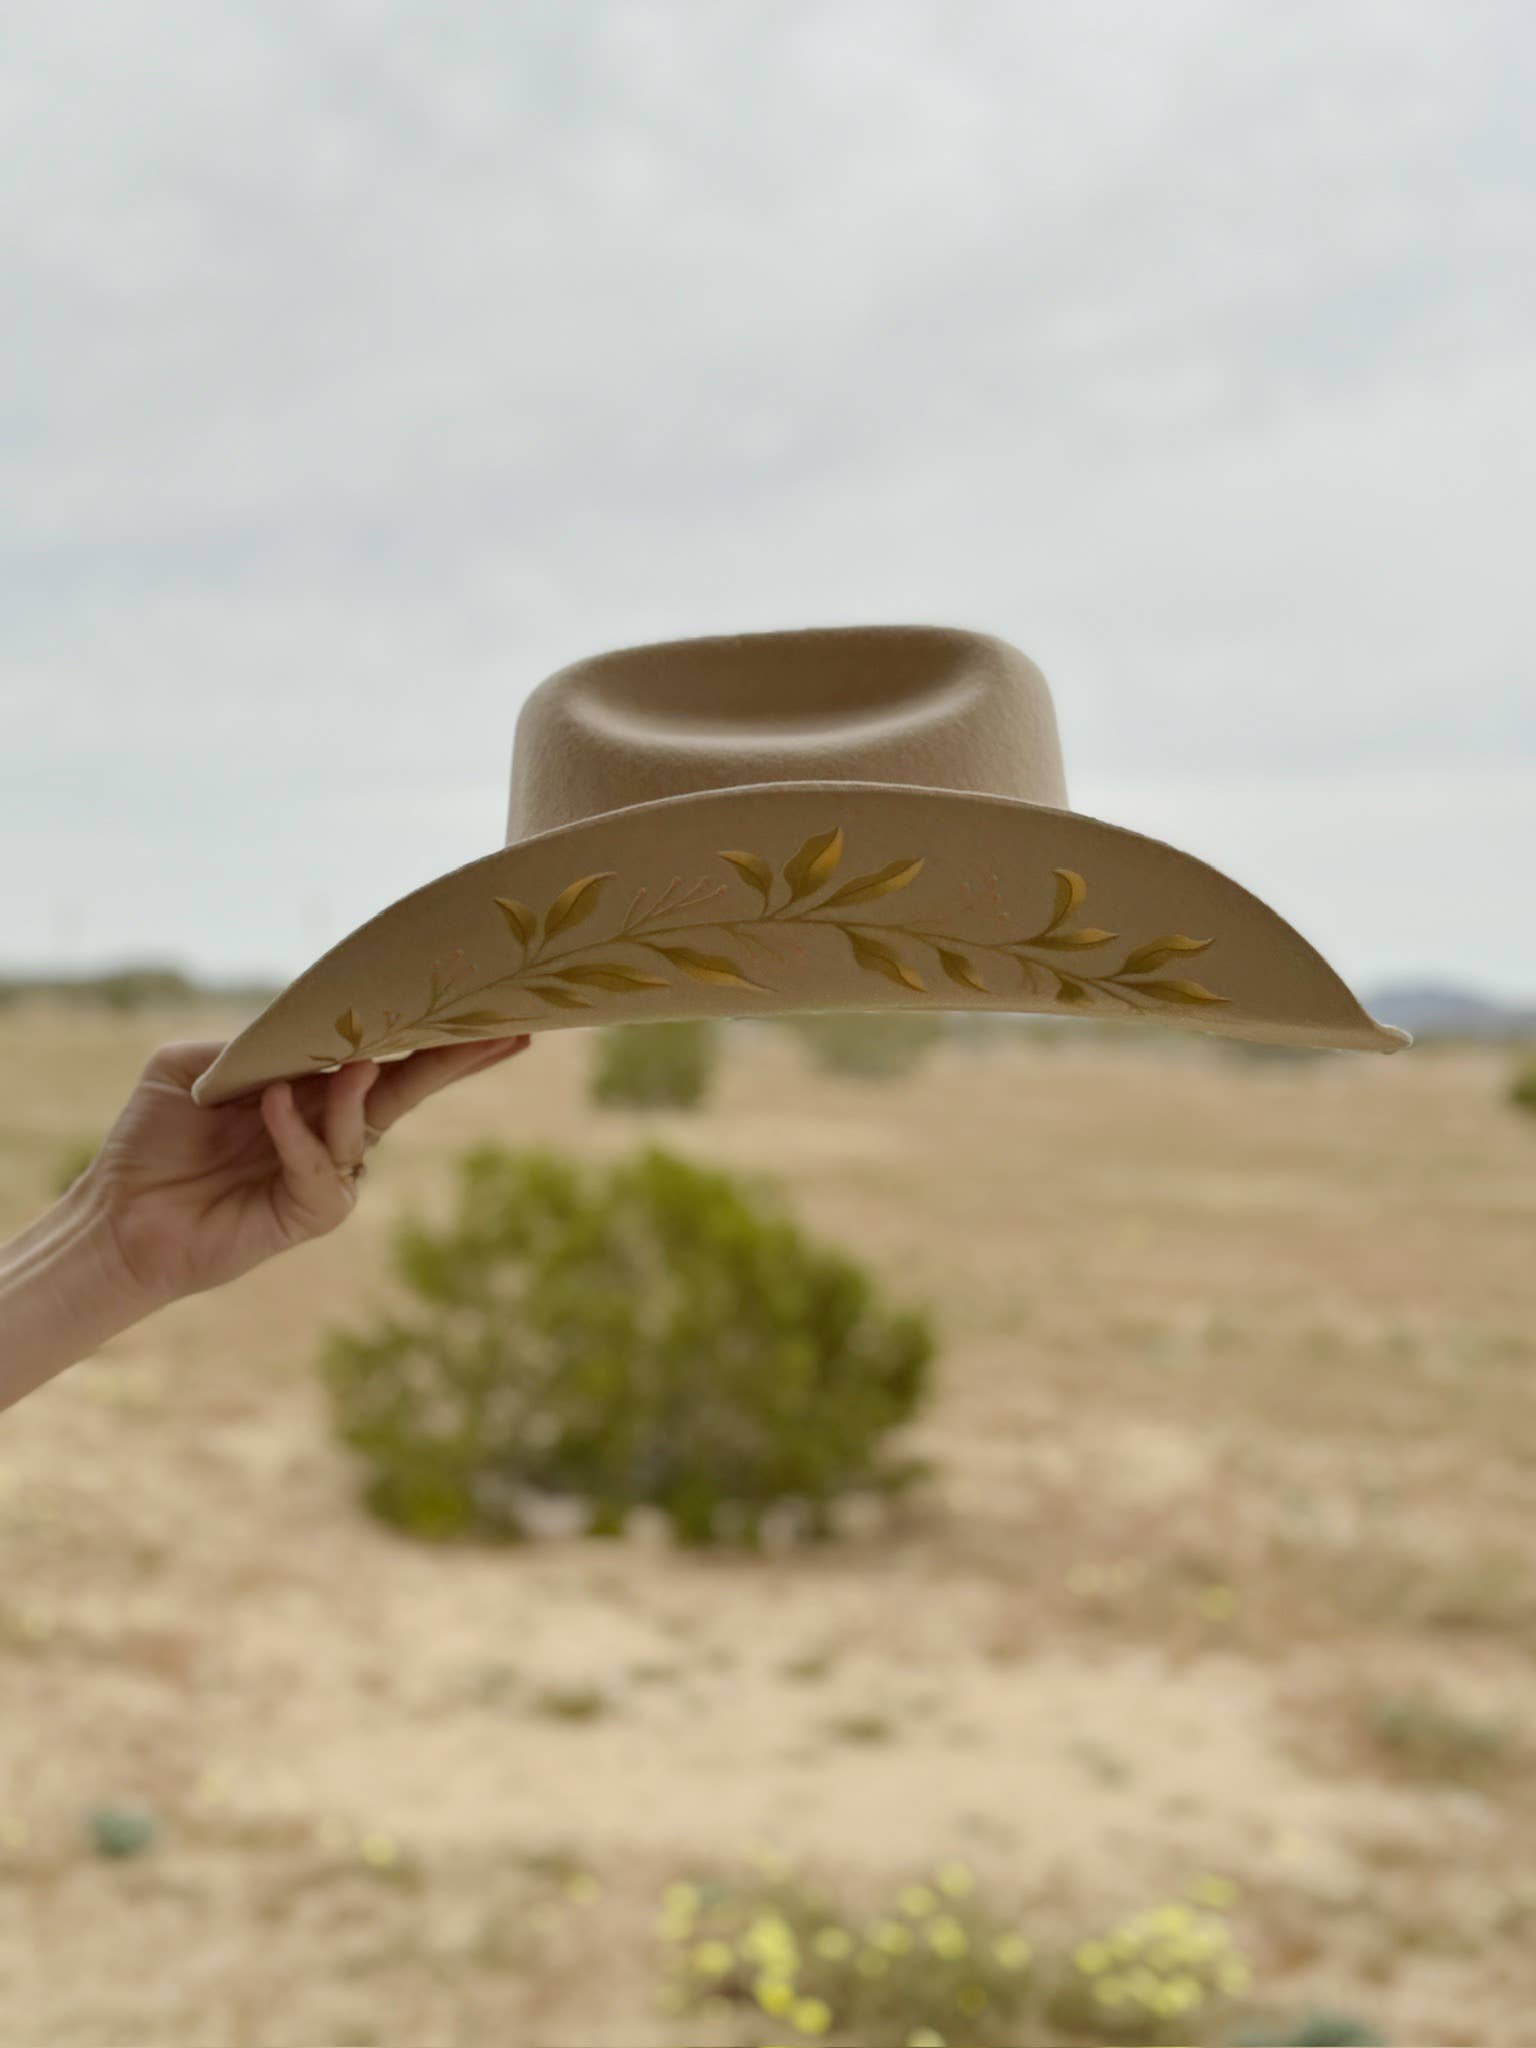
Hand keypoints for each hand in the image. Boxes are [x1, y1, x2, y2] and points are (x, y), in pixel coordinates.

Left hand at [83, 1034, 531, 1307]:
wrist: (118, 1214)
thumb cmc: (155, 1139)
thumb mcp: (196, 1066)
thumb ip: (254, 1043)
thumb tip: (311, 1031)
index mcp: (311, 1090)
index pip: (383, 1056)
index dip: (429, 1034)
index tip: (481, 1004)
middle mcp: (331, 1131)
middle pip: (408, 1089)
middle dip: (456, 1061)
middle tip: (507, 1034)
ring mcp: (324, 1175)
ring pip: (365, 1128)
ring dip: (357, 1093)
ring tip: (354, 1063)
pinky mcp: (307, 1214)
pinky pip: (321, 1171)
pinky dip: (299, 1136)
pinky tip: (272, 1107)